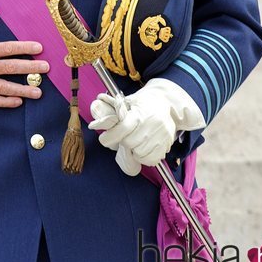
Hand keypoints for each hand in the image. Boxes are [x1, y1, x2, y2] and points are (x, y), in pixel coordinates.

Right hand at [0, 3, 47, 107]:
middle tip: (46, 68)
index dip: (23, 48)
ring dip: (23, 90)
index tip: (38, 47)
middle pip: (10, 68)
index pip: (5, 49)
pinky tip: (19, 101)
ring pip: (5, 87)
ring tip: (38, 91)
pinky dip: (6, 102)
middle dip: (29, 68)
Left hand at [89, 78, 204, 175]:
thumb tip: (94, 123)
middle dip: (123, 142)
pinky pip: (152, 159)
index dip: (110, 137)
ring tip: (134, 143)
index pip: (122, 129)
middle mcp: (151, 124)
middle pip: (129, 143)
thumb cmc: (143, 102)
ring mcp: (160, 135)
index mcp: (139, 113)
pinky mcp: (167, 143)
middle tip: (123, 138)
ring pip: (140, 153)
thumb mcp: (127, 101)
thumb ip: (112, 112)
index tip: (104, 139)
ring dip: (133, 151)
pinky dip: (144, 158)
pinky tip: (143, 149)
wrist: (166, 102)